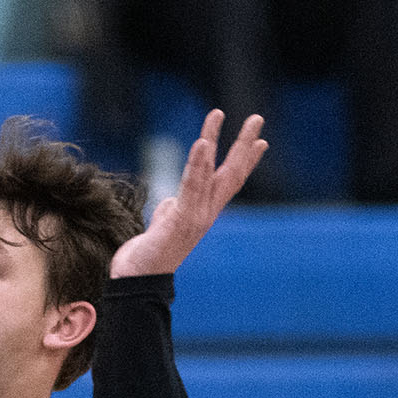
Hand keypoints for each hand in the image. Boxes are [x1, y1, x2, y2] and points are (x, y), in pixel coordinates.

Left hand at [110, 109, 267, 278]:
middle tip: (257, 117)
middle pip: (231, 172)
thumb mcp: (162, 227)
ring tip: (218, 114)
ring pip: (211, 173)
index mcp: (203, 212)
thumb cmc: (148, 257)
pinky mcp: (181, 219)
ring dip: (215, 140)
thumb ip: (171, 211)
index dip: (245, 160)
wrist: (138, 283)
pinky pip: (191, 186)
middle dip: (244, 144)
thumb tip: (170, 201)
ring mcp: (195, 216)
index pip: (229, 181)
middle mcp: (205, 213)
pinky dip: (198, 163)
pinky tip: (203, 143)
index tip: (260, 140)